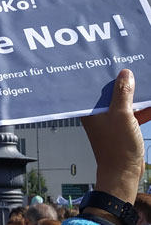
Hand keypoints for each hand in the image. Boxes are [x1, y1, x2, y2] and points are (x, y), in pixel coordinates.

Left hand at [81, 69, 144, 210]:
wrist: (124, 172)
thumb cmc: (117, 147)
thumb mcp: (122, 115)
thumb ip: (123, 93)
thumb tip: (124, 73)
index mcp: (89, 109)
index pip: (92, 86)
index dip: (100, 73)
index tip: (107, 60)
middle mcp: (97, 113)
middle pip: (109, 92)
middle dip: (120, 81)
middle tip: (128, 65)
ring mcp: (110, 120)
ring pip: (123, 101)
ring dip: (133, 93)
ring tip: (141, 77)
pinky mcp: (122, 127)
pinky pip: (132, 112)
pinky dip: (141, 107)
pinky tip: (149, 99)